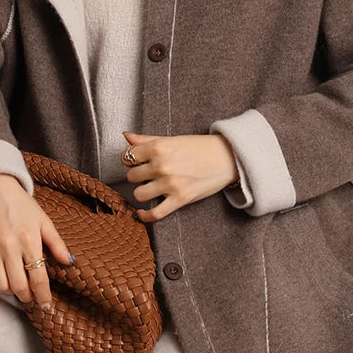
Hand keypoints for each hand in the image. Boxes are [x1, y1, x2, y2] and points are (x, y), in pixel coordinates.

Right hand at [0, 174, 73, 309]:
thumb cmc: (20, 203)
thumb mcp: (43, 219)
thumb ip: (56, 243)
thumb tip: (69, 262)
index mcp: (29, 239)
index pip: (38, 277)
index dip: (43, 296)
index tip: (47, 305)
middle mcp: (9, 246)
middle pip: (19, 286)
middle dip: (28, 297)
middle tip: (33, 297)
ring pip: (1, 285)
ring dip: (12, 291)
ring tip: (19, 287)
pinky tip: (5, 278)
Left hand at [121, 130, 238, 221]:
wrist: (226, 158)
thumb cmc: (199, 147)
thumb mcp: (172, 139)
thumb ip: (146, 139)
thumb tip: (126, 136)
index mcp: (158, 147)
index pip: (128, 157)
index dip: (130, 161)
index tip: (136, 163)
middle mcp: (162, 165)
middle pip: (131, 176)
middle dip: (137, 176)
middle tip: (148, 175)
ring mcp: (170, 183)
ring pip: (139, 194)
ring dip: (142, 193)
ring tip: (151, 189)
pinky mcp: (180, 199)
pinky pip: (155, 213)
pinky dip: (145, 216)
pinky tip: (143, 212)